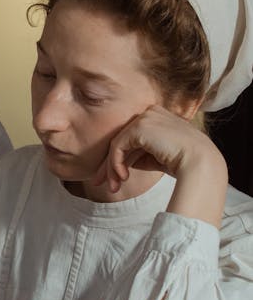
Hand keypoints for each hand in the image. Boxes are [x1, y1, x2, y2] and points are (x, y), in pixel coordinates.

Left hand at [93, 105, 227, 226]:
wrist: (200, 163)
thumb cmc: (183, 163)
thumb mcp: (157, 157)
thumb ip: (140, 154)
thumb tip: (122, 162)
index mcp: (158, 116)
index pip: (132, 138)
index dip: (119, 158)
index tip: (113, 178)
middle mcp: (150, 112)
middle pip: (123, 140)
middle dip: (109, 164)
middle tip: (100, 183)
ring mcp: (145, 117)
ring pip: (118, 144)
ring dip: (112, 168)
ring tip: (113, 188)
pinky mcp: (140, 126)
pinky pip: (118, 146)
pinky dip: (115, 164)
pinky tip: (123, 177)